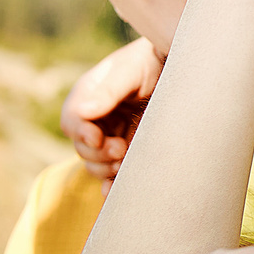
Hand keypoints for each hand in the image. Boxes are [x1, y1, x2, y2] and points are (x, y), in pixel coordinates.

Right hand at [60, 38, 163, 180]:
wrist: (181, 67)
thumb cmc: (152, 60)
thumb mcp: (131, 71)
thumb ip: (109, 91)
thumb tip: (83, 112)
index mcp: (89, 96)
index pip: (72, 121)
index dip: (81, 132)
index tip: (97, 138)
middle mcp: (96, 118)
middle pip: (82, 148)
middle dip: (99, 153)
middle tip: (121, 149)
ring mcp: (111, 135)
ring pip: (96, 163)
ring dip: (107, 168)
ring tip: (126, 160)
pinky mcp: (128, 149)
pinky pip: (113, 173)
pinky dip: (112, 184)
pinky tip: (114, 193)